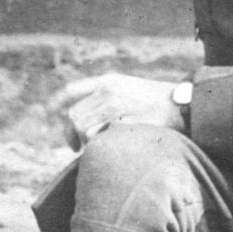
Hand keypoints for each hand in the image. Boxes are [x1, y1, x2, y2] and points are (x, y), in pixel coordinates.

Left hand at [49, 73, 183, 150]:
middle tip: (75, 147)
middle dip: (70, 134)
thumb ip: (107, 96)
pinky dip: (97, 148)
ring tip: (95, 149)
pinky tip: (107, 150)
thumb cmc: (159, 101)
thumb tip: (85, 117)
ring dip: (86, 143)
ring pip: (83, 129)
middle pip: (74, 116)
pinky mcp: (122, 123)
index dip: (55, 102)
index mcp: (108, 81)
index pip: (72, 90)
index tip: (48, 112)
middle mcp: (108, 92)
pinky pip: (98, 140)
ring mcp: (115, 108)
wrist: (184, 105)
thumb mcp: (130, 87)